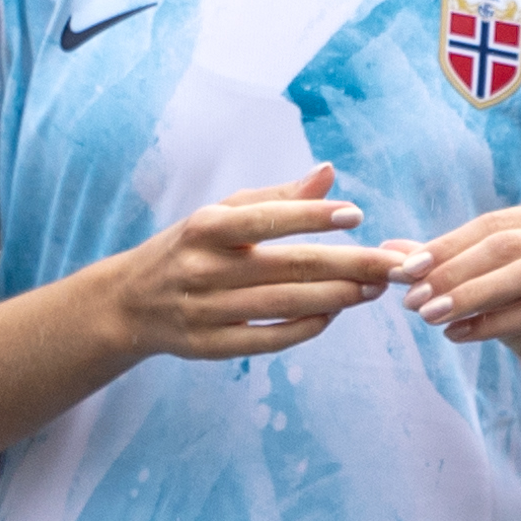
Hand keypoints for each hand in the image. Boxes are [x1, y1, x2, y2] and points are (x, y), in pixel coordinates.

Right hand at [101, 166, 392, 363]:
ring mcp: (208, 311)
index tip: (357, 215)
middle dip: (347, 265)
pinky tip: (334, 314)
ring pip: (285, 304)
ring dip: (338, 297)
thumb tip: (328, 172)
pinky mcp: (211, 347)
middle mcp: (205, 269)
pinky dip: (306, 326)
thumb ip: (276, 198)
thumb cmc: (188, 249)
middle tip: (391, 264)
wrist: (129, 304)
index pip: (266, 220)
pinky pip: (270, 339)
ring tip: (375, 288)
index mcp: (206, 228)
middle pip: (288, 267)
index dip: (312, 217)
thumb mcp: (219, 215)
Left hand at [390, 196, 520, 394]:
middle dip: (452, 273)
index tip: (403, 270)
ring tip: (429, 315)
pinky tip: (455, 335)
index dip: (446, 246)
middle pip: (508, 246)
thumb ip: (445, 263)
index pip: (495, 224)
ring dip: (468, 296)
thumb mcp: (484, 283)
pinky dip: (488, 324)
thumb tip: (388, 249)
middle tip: (410, 298)